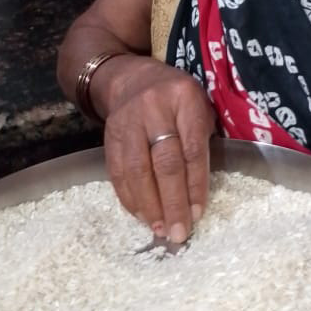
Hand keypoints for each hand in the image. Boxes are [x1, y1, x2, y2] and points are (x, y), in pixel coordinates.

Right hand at [102, 56, 215, 243]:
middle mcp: (154, 107)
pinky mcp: (109, 135)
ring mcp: (128, 121)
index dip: (195, 184)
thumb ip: (201, 139)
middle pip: (164, 162)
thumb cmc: (175, 98)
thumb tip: (198, 194)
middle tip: (179, 232)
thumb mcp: (198, 105)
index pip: (192, 148)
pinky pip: (117, 171)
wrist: (131, 78)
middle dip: (172, 202)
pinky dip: (129, 197)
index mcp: (185, 98)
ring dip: (149, 205)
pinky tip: (140, 215)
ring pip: (137, 169)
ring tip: (159, 228)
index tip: (198, 213)